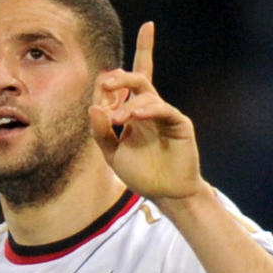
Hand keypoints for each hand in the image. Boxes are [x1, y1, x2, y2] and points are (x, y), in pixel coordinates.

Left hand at [90, 22, 206, 202]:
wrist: (164, 194)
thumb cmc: (140, 174)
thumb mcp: (112, 153)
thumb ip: (101, 132)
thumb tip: (92, 108)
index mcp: (131, 114)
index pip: (121, 90)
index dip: (106, 91)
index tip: (97, 102)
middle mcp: (148, 110)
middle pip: (137, 80)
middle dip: (121, 78)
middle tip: (106, 83)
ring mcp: (164, 115)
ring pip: (147, 95)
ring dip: (129, 105)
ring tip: (116, 120)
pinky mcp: (179, 124)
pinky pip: (164, 110)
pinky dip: (150, 109)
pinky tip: (137, 116)